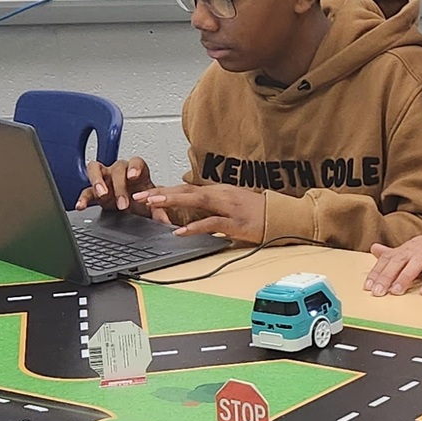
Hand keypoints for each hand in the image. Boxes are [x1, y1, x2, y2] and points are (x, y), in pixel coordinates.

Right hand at [77, 157, 156, 213]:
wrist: (136, 212)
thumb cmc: (144, 203)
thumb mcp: (153, 206)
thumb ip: (160, 211)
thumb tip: (165, 220)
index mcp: (138, 172)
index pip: (136, 162)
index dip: (135, 167)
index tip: (134, 176)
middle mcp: (121, 172)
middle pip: (118, 168)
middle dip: (120, 185)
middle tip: (123, 202)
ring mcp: (106, 179)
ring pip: (96, 170)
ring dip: (98, 181)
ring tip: (101, 194)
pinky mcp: (95, 191)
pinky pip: (86, 191)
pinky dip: (83, 198)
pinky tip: (81, 206)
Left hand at [132, 184, 265, 243]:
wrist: (283, 216)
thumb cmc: (259, 212)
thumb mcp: (233, 205)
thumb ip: (213, 206)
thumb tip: (192, 210)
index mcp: (219, 191)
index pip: (187, 188)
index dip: (165, 190)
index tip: (145, 192)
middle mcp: (222, 195)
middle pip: (187, 190)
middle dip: (161, 192)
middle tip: (139, 195)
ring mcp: (229, 207)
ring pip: (196, 201)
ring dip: (173, 201)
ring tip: (153, 204)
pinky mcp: (236, 222)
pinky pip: (212, 223)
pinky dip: (194, 227)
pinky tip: (180, 231)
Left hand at [363, 227, 421, 295]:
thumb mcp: (419, 247)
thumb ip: (397, 251)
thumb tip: (375, 250)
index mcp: (414, 245)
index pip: (391, 257)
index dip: (379, 271)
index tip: (368, 286)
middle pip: (401, 259)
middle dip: (387, 276)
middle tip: (377, 291)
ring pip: (419, 263)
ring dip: (406, 277)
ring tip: (396, 291)